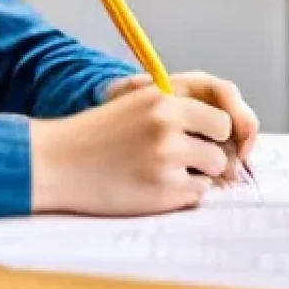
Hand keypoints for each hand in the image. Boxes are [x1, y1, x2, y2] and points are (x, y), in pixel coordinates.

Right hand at [28, 82, 236, 216]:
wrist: (56, 162)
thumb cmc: (95, 135)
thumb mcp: (134, 105)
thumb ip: (176, 109)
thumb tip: (231, 136)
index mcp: (159, 96)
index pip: (221, 112)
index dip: (213, 128)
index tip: (204, 137)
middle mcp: (166, 121)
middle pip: (226, 138)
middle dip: (211, 148)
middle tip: (183, 155)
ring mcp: (167, 156)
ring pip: (216, 168)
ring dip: (198, 172)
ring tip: (160, 170)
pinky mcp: (165, 189)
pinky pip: (198, 193)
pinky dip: (182, 193)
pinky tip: (151, 185)